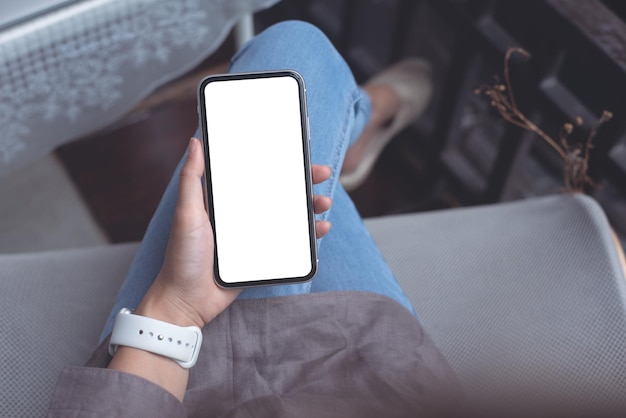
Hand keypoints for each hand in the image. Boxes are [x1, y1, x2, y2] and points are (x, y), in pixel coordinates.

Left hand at [137, 137, 332, 328]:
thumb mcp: (186, 214)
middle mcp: (243, 215)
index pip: (257, 174)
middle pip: (279, 192)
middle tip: (322, 173)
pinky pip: (290, 242)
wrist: (188, 301)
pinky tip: (320, 228)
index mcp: (225, 200)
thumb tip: (195, 142)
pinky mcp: (263, 256)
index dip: (278, 162)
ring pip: (289, 216)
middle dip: (303, 182)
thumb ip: (192, 179)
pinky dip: (308, 234)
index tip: (298, 152)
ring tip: (323, 203)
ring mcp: (255, 236)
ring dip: (309, 207)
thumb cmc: (181, 257)